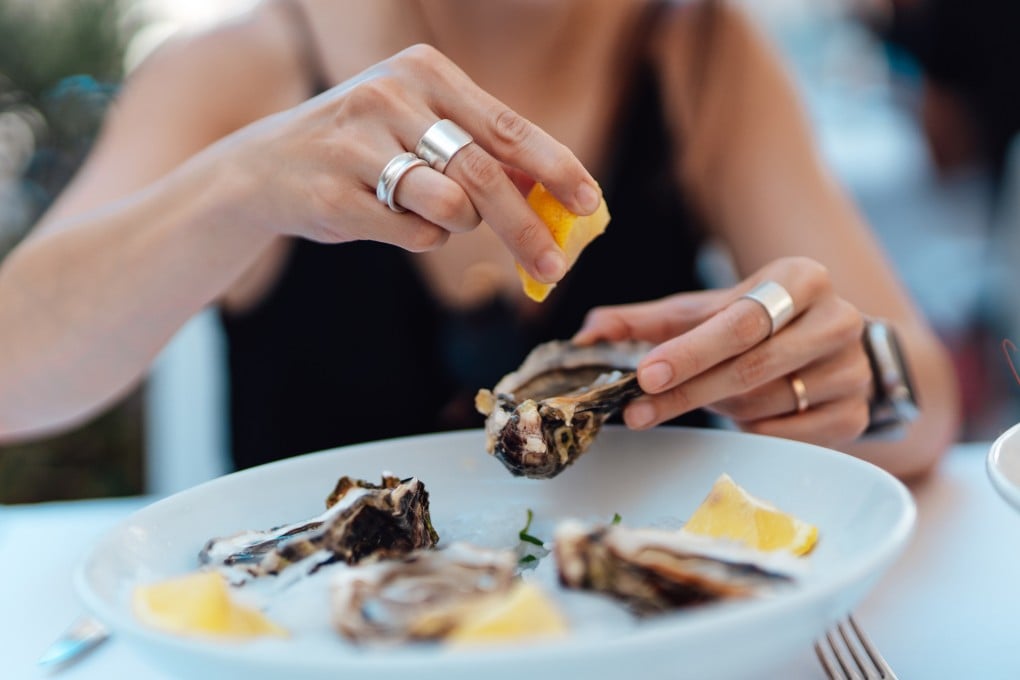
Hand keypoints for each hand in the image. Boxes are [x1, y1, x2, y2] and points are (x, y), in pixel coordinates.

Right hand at [223, 44, 601, 283]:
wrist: (264, 167)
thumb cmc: (363, 146)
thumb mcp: (419, 124)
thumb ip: (481, 149)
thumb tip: (554, 192)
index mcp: (422, 72)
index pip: (507, 125)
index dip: (555, 168)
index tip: (590, 201)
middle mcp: (389, 98)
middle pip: (484, 175)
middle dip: (526, 228)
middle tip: (554, 267)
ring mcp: (357, 145)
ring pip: (449, 209)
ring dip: (456, 226)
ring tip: (430, 211)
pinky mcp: (335, 194)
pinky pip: (411, 234)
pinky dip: (418, 238)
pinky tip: (388, 217)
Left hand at [573, 257, 870, 447]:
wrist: (831, 346)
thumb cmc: (756, 323)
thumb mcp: (704, 312)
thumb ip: (647, 321)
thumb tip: (586, 334)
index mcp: (802, 278)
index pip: (740, 320)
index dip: (689, 352)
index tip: (644, 375)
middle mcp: (839, 319)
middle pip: (751, 366)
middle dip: (687, 390)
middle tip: (637, 410)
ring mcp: (852, 370)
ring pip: (764, 402)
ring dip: (718, 405)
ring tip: (702, 394)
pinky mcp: (856, 414)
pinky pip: (785, 434)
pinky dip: (750, 427)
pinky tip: (739, 410)